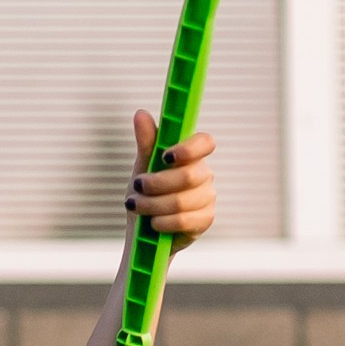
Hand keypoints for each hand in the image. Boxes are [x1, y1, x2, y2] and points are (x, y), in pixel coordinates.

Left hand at [127, 113, 216, 251]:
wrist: (146, 231)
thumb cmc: (146, 194)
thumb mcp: (142, 167)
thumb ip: (146, 143)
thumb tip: (141, 113)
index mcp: (191, 156)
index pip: (205, 142)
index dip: (189, 149)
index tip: (165, 157)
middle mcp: (204, 174)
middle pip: (187, 176)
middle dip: (155, 184)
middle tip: (136, 187)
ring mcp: (208, 197)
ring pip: (181, 201)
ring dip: (152, 205)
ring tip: (136, 206)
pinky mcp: (206, 219)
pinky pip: (184, 220)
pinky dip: (162, 222)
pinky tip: (153, 222)